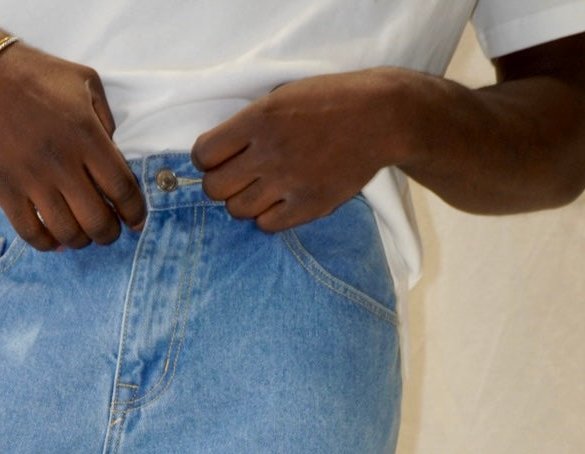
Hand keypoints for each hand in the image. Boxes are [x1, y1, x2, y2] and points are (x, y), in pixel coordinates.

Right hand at [0, 42, 147, 249]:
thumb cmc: (39, 77)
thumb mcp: (86, 83)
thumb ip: (106, 121)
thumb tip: (113, 159)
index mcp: (86, 135)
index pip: (122, 189)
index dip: (135, 213)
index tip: (135, 221)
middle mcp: (61, 162)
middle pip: (97, 220)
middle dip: (109, 233)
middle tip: (108, 230)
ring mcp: (31, 179)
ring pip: (67, 233)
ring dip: (81, 241)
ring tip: (82, 233)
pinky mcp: (5, 189)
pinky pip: (30, 233)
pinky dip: (47, 244)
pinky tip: (55, 239)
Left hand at [191, 68, 407, 230]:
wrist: (380, 118)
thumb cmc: (331, 101)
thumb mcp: (283, 95)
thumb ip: (251, 122)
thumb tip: (222, 149)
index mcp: (259, 120)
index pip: (204, 154)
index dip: (205, 159)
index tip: (216, 159)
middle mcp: (268, 153)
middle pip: (214, 188)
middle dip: (220, 183)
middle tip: (237, 177)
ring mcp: (287, 183)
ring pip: (237, 210)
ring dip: (243, 201)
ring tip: (261, 189)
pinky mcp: (307, 206)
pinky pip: (266, 225)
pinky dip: (267, 217)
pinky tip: (279, 201)